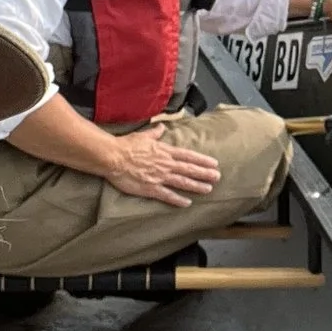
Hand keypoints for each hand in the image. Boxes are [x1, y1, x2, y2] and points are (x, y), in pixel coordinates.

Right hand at [103, 125, 222, 206]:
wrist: (113, 157)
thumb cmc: (127, 145)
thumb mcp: (144, 135)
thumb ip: (155, 133)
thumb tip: (161, 127)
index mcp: (165, 151)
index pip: (188, 156)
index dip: (202, 160)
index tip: (214, 163)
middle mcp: (166, 164)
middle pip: (189, 169)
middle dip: (205, 173)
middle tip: (217, 177)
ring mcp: (159, 177)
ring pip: (182, 182)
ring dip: (196, 186)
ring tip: (208, 189)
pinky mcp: (151, 188)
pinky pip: (167, 195)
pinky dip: (178, 199)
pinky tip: (187, 203)